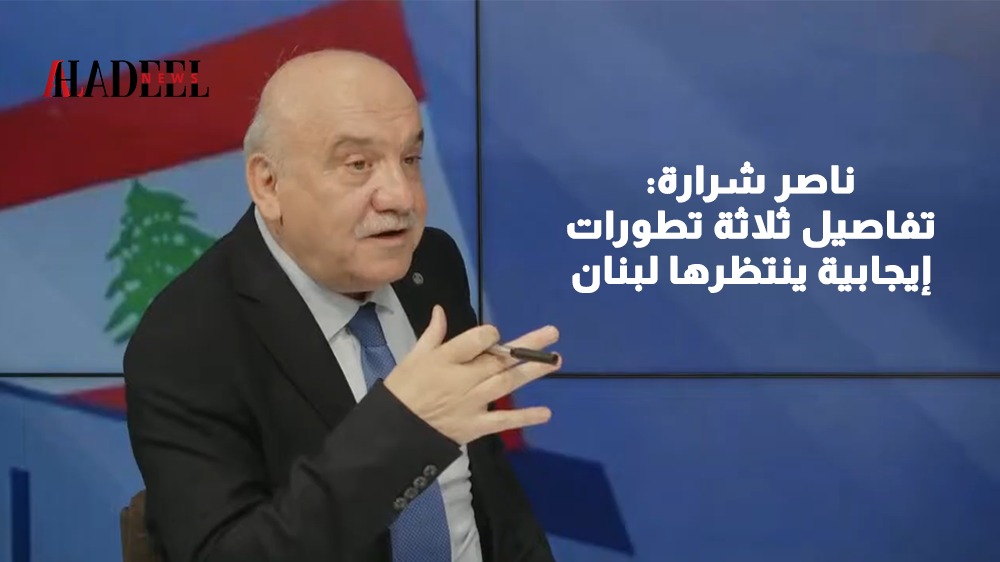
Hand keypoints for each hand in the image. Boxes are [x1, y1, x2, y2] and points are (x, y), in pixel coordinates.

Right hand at [383, 305, 559, 444]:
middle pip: (500, 359)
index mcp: (446, 359)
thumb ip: (432, 334)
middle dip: (527, 345)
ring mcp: (472, 403)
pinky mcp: (475, 426)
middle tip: (552, 334)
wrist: (394, 431)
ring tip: (556, 360)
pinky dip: (524, 417)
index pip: (477, 340)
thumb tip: (440, 309)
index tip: (494, 334)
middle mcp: (463, 378)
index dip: (490, 335)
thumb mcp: (412, 357)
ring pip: (507, 383)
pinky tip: (546, 413)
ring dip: (532, 371)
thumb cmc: (403, 389)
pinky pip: (503, 421)